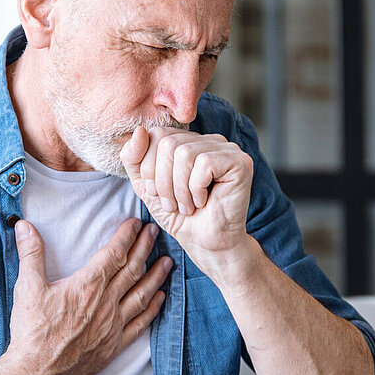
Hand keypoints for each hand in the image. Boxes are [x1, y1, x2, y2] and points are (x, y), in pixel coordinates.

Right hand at [0, 218, 170, 374]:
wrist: (36, 374)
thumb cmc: (31, 331)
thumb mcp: (27, 287)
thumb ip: (30, 254)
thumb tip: (24, 226)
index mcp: (87, 286)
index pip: (114, 254)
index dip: (127, 236)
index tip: (136, 223)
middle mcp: (105, 303)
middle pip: (132, 270)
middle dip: (145, 248)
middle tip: (155, 232)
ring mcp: (112, 326)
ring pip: (141, 295)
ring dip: (156, 276)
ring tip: (168, 261)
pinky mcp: (114, 346)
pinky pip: (140, 324)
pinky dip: (152, 309)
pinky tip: (160, 298)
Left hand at [119, 126, 253, 257]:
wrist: (205, 244)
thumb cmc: (179, 216)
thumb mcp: (146, 186)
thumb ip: (134, 158)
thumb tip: (139, 130)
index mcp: (187, 141)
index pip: (157, 134)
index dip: (148, 167)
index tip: (156, 194)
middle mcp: (208, 139)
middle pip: (168, 143)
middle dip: (163, 181)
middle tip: (172, 204)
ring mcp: (226, 148)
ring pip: (185, 153)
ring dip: (179, 189)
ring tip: (187, 206)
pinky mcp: (240, 162)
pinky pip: (205, 163)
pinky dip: (197, 189)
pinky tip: (204, 202)